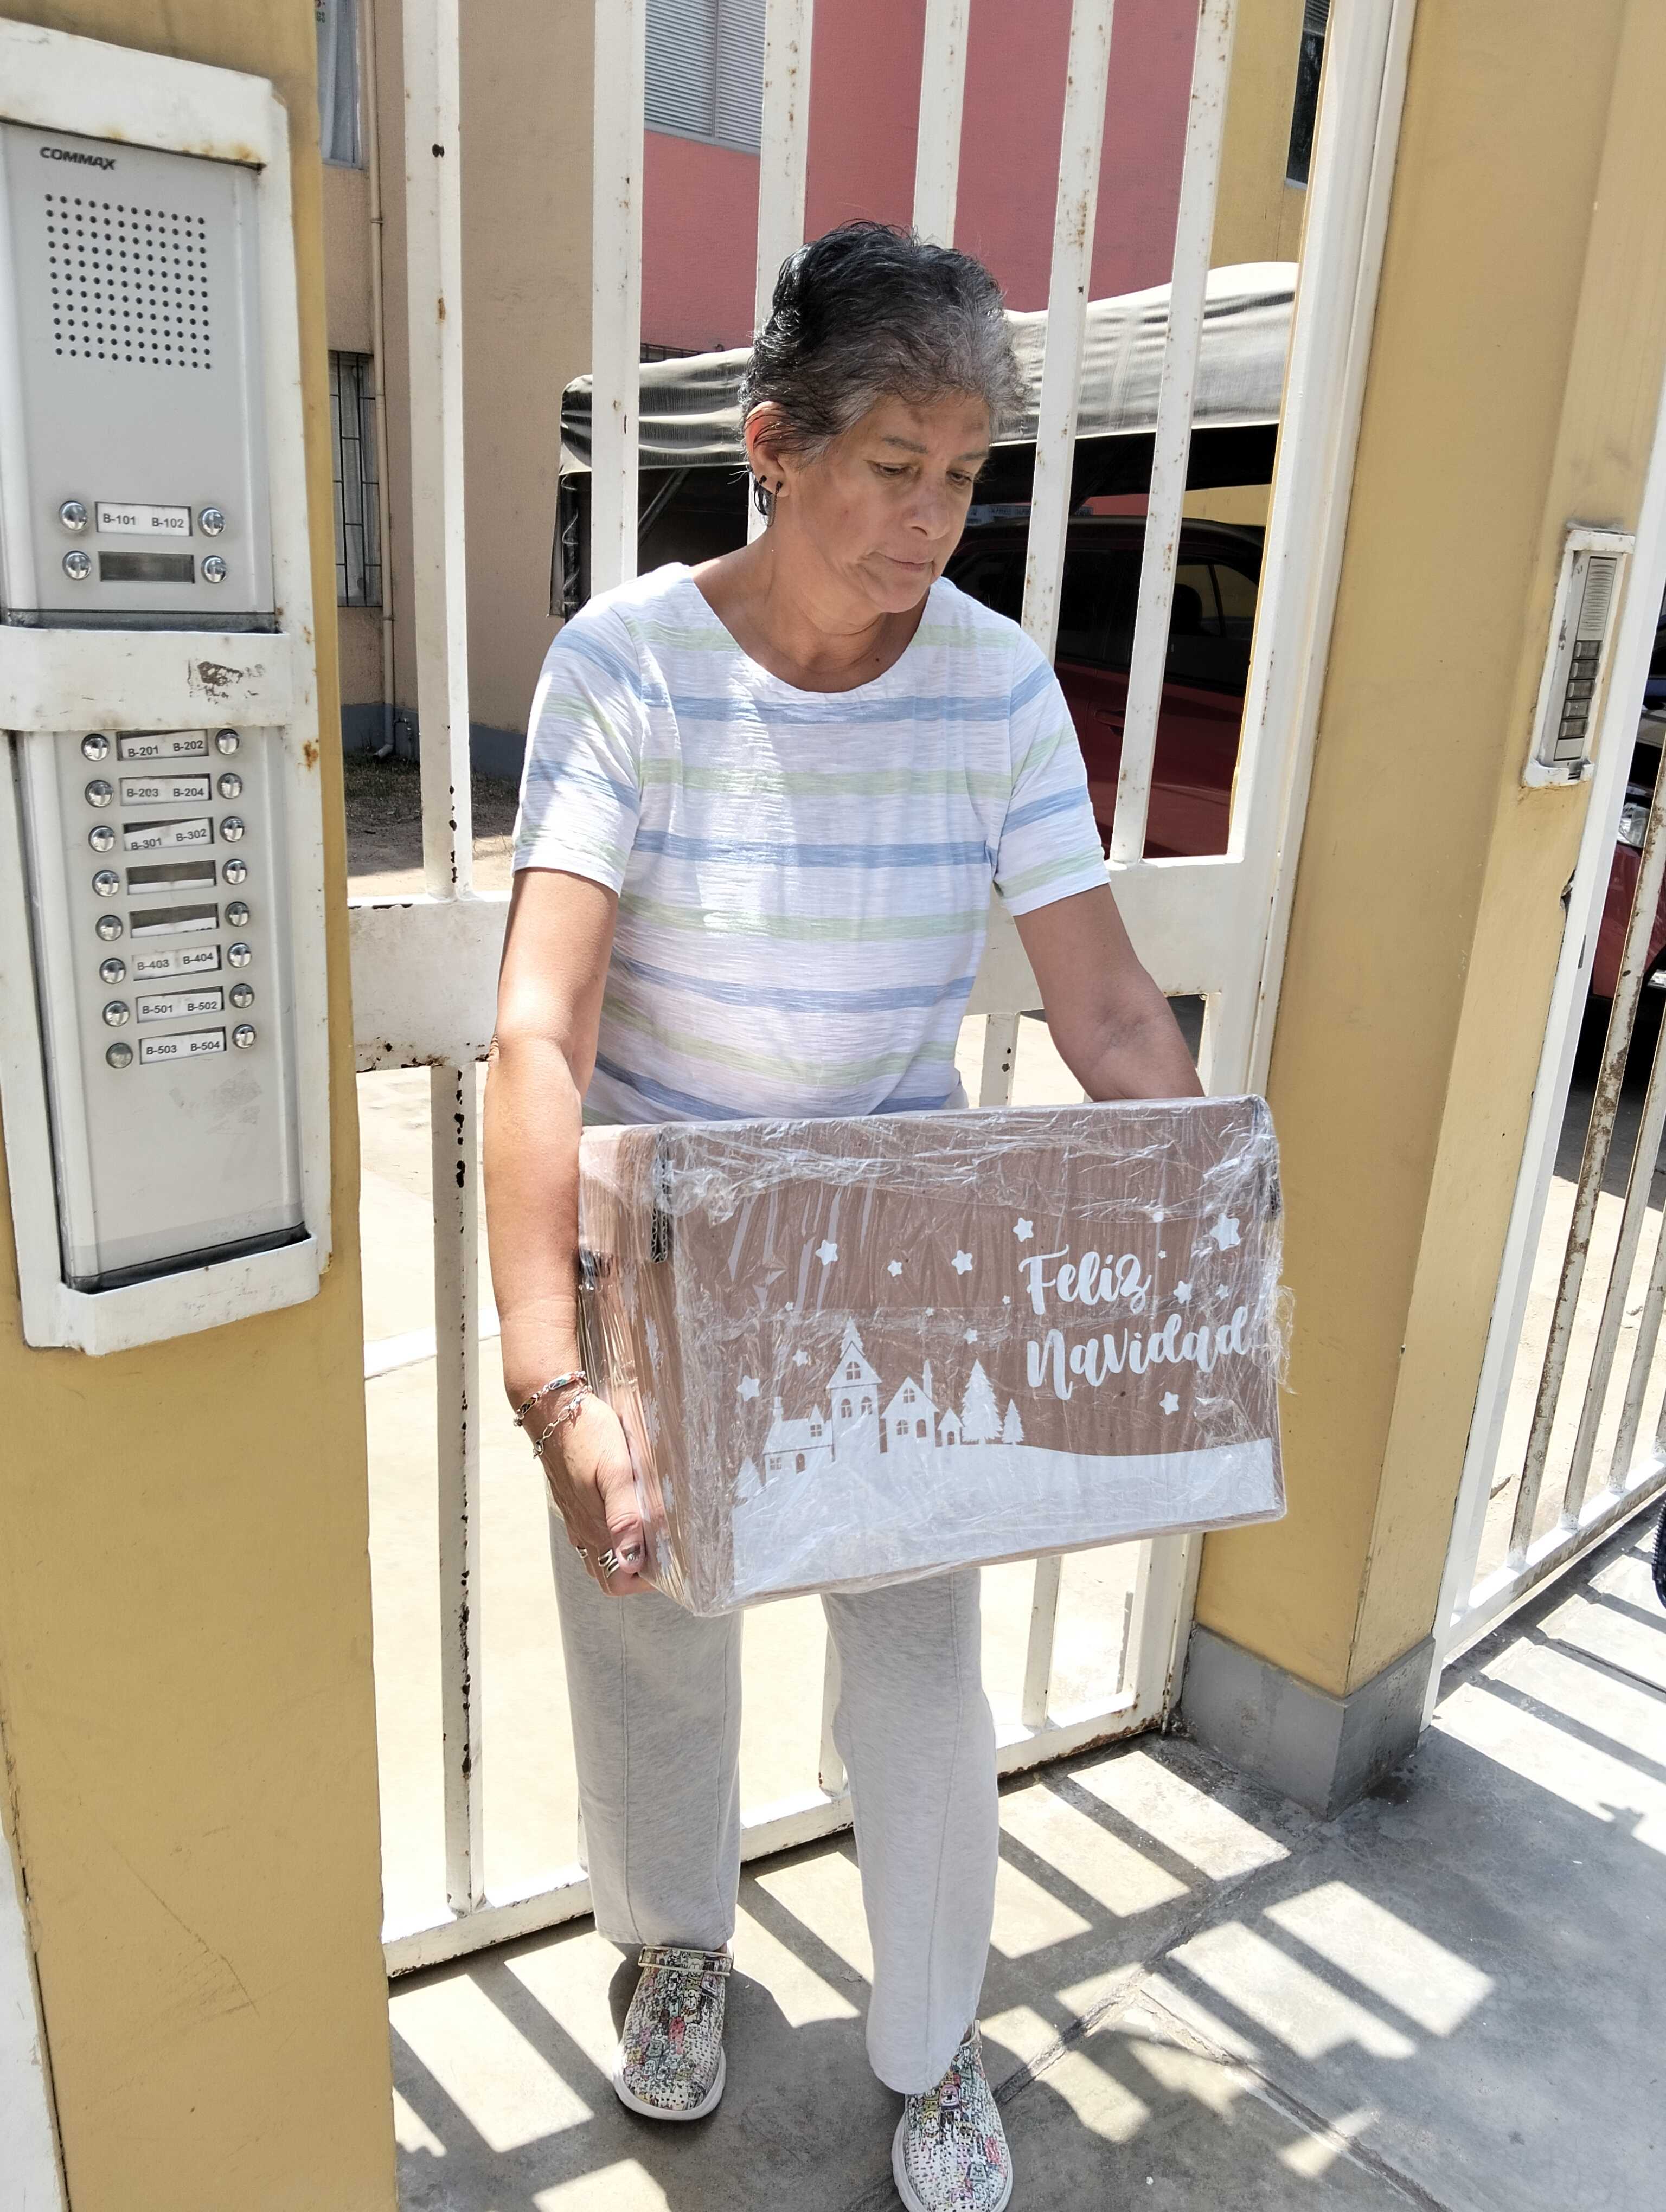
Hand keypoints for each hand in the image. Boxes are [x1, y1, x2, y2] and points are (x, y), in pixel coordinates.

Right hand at [538, 1391, 649, 1595]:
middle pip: (609, 1574)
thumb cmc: (589, 1434)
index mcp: (594, 1527)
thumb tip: (632, 1561)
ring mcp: (575, 1517)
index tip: (669, 1559)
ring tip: (652, 1531)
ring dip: (625, 1554)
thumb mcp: (614, 1471)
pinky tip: (629, 1513)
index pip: (617, 1582)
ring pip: (600, 1555)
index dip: (645, 1580)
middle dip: (638, 1572)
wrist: (554, 1409)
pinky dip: (613, 1536)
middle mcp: (582, 1530)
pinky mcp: (573, 1501)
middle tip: (664, 1547)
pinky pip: (592, 1533)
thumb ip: (624, 1515)